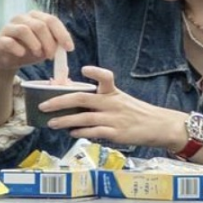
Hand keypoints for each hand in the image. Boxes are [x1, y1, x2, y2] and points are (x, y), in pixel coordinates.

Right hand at [0, 10, 73, 72]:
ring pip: (24, 30)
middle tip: (51, 56)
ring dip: (35, 44)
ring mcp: (8, 27)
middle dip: (49, 42)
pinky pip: (9, 41)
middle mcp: (21, 18)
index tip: (69, 48)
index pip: (52, 20)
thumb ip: (55, 44)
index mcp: (35, 17)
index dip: (62, 34)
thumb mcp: (45, 47)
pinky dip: (18, 48)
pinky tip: (22, 54)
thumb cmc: (28, 50)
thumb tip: (66, 46)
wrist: (6, 59)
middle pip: (39, 25)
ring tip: (39, 55)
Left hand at [45, 65, 179, 148]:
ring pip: (83, 118)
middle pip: (82, 98)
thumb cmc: (136, 112)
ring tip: (51, 123)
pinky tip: (71, 133)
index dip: (94, 73)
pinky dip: (80, 132)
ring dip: (65, 120)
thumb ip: (99, 97)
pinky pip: (94, 132)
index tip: (83, 69)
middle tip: (44, 105)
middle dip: (60, 101)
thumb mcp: (120, 99)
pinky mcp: (116, 133)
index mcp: (113, 92)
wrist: (159, 127)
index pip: (105, 77)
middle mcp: (112, 103)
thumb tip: (71, 95)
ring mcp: (114, 119)